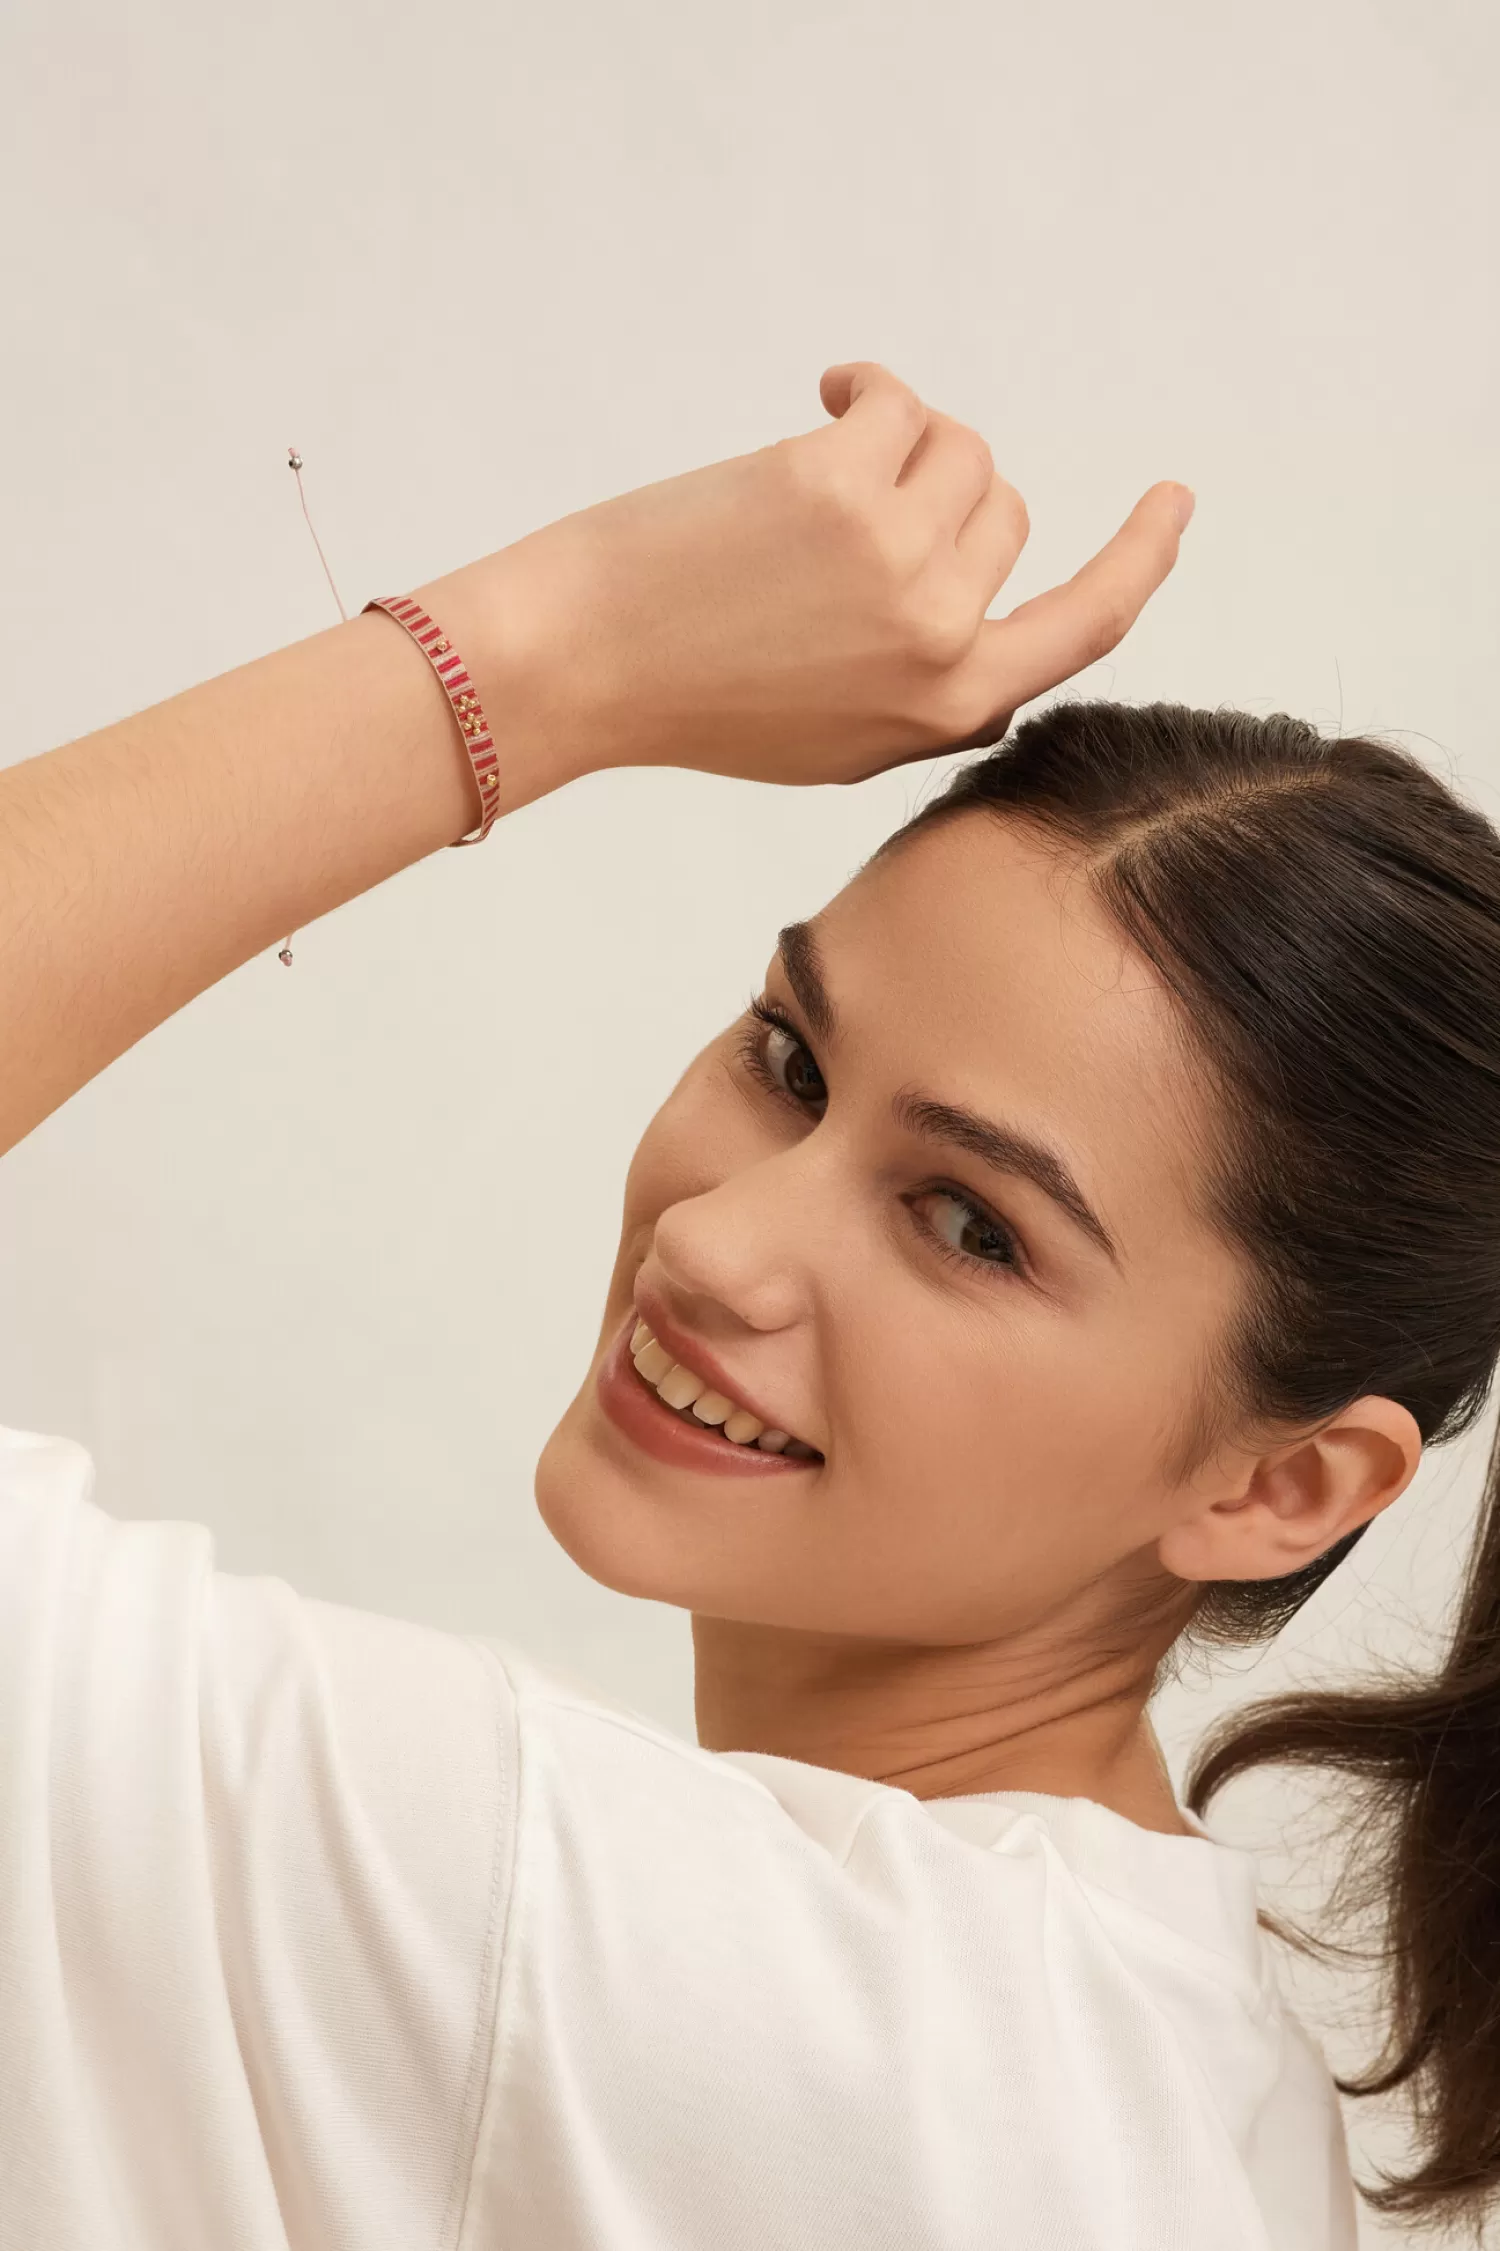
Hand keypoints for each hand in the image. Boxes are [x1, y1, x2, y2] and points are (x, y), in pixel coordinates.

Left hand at [434, 361, 1192, 788]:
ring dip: (896, 444)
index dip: (1140, 558)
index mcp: (950, 708)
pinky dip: (865, 390)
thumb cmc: (698, 701)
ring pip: (958, 449)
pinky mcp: (840, 486)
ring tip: (816, 471)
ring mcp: (897, 558)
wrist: (579, 668)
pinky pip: (900, 403)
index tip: (1170, 500)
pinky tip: (825, 400)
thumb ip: (931, 688)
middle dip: (937, 498)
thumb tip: (991, 617)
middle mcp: (940, 638)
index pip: (1089, 626)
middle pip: (1005, 513)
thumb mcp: (837, 737)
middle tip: (838, 520)